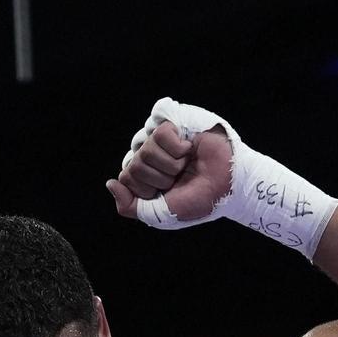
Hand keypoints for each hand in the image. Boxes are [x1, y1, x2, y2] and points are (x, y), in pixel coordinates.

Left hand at [107, 122, 231, 221]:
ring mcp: (160, 138)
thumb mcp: (159, 214)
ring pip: (144, 150)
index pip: (125, 177)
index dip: (148, 190)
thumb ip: (130, 206)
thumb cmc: (197, 200)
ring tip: (186, 164)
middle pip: (133, 165)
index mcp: (143, 175)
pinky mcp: (175, 122)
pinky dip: (177, 148)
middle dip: (160, 179)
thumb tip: (110, 183)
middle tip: (180, 178)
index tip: (168, 192)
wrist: (227, 187)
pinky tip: (189, 149)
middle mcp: (149, 155)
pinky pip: (160, 133)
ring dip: (170, 165)